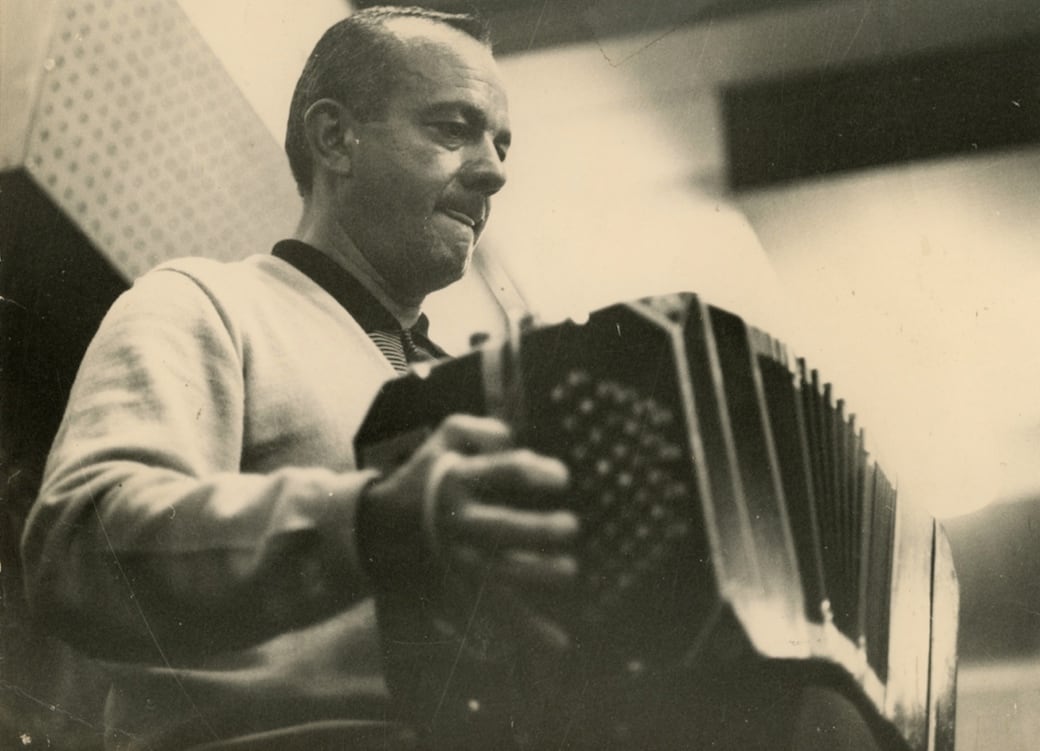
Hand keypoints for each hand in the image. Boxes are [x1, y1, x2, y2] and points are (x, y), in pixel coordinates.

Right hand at [359, 414, 579, 650]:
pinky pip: (492, 612)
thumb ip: (479, 429)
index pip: (500, 472)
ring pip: (498, 573)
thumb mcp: (442, 439)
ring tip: (570, 570)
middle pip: (500, 527)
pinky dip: (525, 629)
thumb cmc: (422, 477)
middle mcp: (456, 521)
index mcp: (456, 480)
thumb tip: (513, 441)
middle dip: (536, 530)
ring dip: (536, 574)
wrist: (374, 530)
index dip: (532, 472)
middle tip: (571, 526)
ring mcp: (456, 559)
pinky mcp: (457, 589)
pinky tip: (557, 642)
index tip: (563, 478)